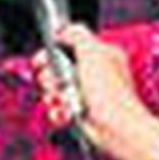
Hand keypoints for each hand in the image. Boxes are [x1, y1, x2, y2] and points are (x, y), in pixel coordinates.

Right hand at [36, 23, 158, 159]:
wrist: (115, 130)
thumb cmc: (112, 95)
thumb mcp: (92, 52)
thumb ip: (77, 35)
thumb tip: (64, 30)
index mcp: (103, 55)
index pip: (70, 45)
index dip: (52, 52)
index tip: (43, 59)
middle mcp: (96, 74)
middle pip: (58, 68)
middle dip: (50, 76)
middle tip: (55, 81)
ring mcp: (88, 95)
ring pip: (56, 90)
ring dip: (53, 95)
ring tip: (61, 98)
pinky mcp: (81, 113)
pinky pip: (59, 108)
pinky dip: (58, 111)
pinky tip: (64, 111)